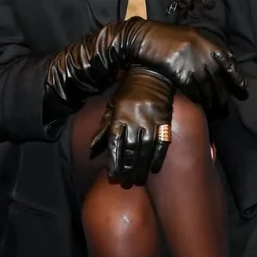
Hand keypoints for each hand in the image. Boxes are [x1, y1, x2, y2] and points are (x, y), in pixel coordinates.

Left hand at [90, 67, 173, 186]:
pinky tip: (154, 168)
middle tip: (126, 183)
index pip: (115, 144)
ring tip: (138, 180)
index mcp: (120, 116)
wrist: (152, 74)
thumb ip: (103, 129)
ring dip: (141, 167)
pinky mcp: (165, 120)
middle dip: (128, 169)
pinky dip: (158, 156)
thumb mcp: (112, 107)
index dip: (114, 161)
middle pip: (130, 150)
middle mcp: (135, 120)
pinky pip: (162, 142)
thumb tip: (91, 150)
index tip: (113, 176)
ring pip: (145, 149)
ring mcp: (151, 120)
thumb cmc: (129, 92)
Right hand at [125, 20, 246, 113]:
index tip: (243, 93)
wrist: (144, 38)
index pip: (230, 66)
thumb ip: (211, 48)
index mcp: (210, 44)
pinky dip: (198, 99)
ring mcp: (192, 64)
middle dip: (223, 97)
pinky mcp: (180, 74)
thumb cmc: (168, 37)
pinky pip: (193, 91)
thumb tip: (229, 60)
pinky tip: (200, 103)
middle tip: (225, 108)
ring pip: (208, 89)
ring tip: (214, 110)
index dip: (238, 82)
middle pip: (219, 82)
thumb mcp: (193, 36)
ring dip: (212, 102)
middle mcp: (204, 54)